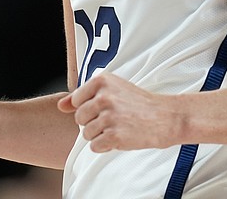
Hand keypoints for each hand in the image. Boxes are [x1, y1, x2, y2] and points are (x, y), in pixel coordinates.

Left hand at [57, 73, 180, 151]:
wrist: (166, 117)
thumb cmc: (138, 104)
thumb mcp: (112, 90)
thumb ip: (84, 96)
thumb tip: (60, 106)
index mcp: (102, 81)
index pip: (76, 100)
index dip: (89, 109)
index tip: (106, 108)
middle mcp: (104, 96)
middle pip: (79, 119)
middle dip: (93, 123)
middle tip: (113, 120)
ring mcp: (109, 116)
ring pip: (86, 134)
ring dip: (100, 136)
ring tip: (118, 128)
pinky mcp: (115, 135)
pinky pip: (95, 147)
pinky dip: (106, 146)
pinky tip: (120, 138)